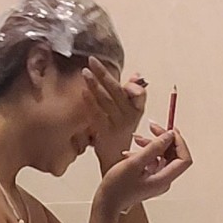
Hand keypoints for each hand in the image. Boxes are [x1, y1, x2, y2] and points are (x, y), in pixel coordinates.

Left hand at [82, 56, 147, 171]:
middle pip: (117, 91)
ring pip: (105, 100)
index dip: (132, 86)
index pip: (139, 94)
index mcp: (137, 111)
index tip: (124, 77)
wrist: (117, 162)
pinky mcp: (104, 132)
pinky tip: (83, 91)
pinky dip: (90, 101)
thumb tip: (136, 75)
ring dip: (94, 84)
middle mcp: (129, 116)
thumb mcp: (131, 114)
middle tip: (92, 60)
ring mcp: (116, 124)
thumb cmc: (122, 134)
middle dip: (104, 74)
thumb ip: (133, 94)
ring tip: (84, 72)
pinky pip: (96, 114)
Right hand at [96, 124, 192, 213]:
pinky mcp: (148, 179)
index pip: (184, 159)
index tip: (169, 131)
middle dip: (163, 140)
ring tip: (136, 139)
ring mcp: (156, 180)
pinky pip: (152, 162)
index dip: (179, 143)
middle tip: (153, 128)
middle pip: (173, 155)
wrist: (106, 203)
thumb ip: (153, 148)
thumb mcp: (134, 163)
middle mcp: (163, 180)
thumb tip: (169, 136)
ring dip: (151, 145)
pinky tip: (131, 152)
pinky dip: (144, 153)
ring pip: (162, 156)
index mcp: (164, 179)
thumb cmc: (117, 188)